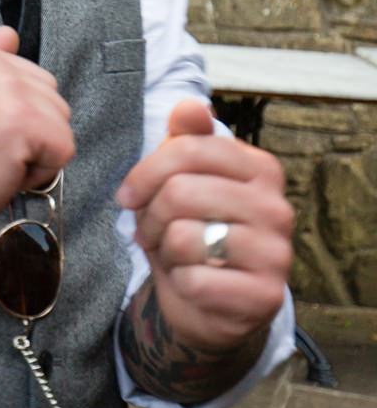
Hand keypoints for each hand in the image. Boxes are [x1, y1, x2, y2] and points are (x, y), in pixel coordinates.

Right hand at [0, 26, 74, 240]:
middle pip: (52, 98)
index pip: (30, 78)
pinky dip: (40, 172)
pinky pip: (63, 151)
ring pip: (61, 125)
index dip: (12, 113)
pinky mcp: (26, 122)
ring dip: (35, 153)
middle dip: (31, 131)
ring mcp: (11, 91)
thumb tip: (9, 34)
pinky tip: (3, 171)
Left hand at [115, 100, 292, 351]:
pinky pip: (193, 280)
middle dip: (150, 216)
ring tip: (175, 255)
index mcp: (260, 169)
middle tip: (152, 230)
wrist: (209, 301)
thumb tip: (190, 106)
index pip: (188, 149)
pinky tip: (193, 284)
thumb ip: (186, 141)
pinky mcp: (266, 296)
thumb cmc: (191, 229)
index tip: (129, 194)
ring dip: (163, 249)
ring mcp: (277, 253)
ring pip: (182, 236)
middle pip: (180, 192)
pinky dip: (179, 283)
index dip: (144, 173)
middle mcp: (277, 208)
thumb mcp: (181, 181)